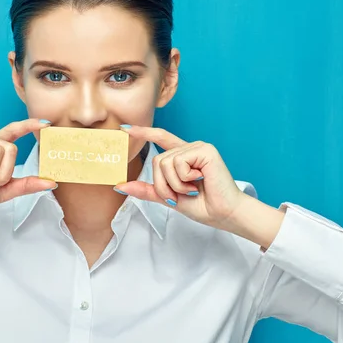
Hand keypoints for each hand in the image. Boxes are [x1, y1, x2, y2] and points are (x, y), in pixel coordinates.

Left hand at [115, 125, 246, 228]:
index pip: (161, 138)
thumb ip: (147, 190)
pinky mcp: (205, 150)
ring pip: (165, 163)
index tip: (125, 127)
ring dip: (174, 184)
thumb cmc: (202, 206)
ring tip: (192, 190)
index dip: (144, 132)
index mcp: (182, 157)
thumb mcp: (168, 197)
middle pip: (157, 161)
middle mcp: (189, 148)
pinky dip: (184, 179)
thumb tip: (120, 186)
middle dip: (164, 185)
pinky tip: (200, 180)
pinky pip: (178, 162)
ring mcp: (198, 147)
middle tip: (180, 195)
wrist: (222, 214)